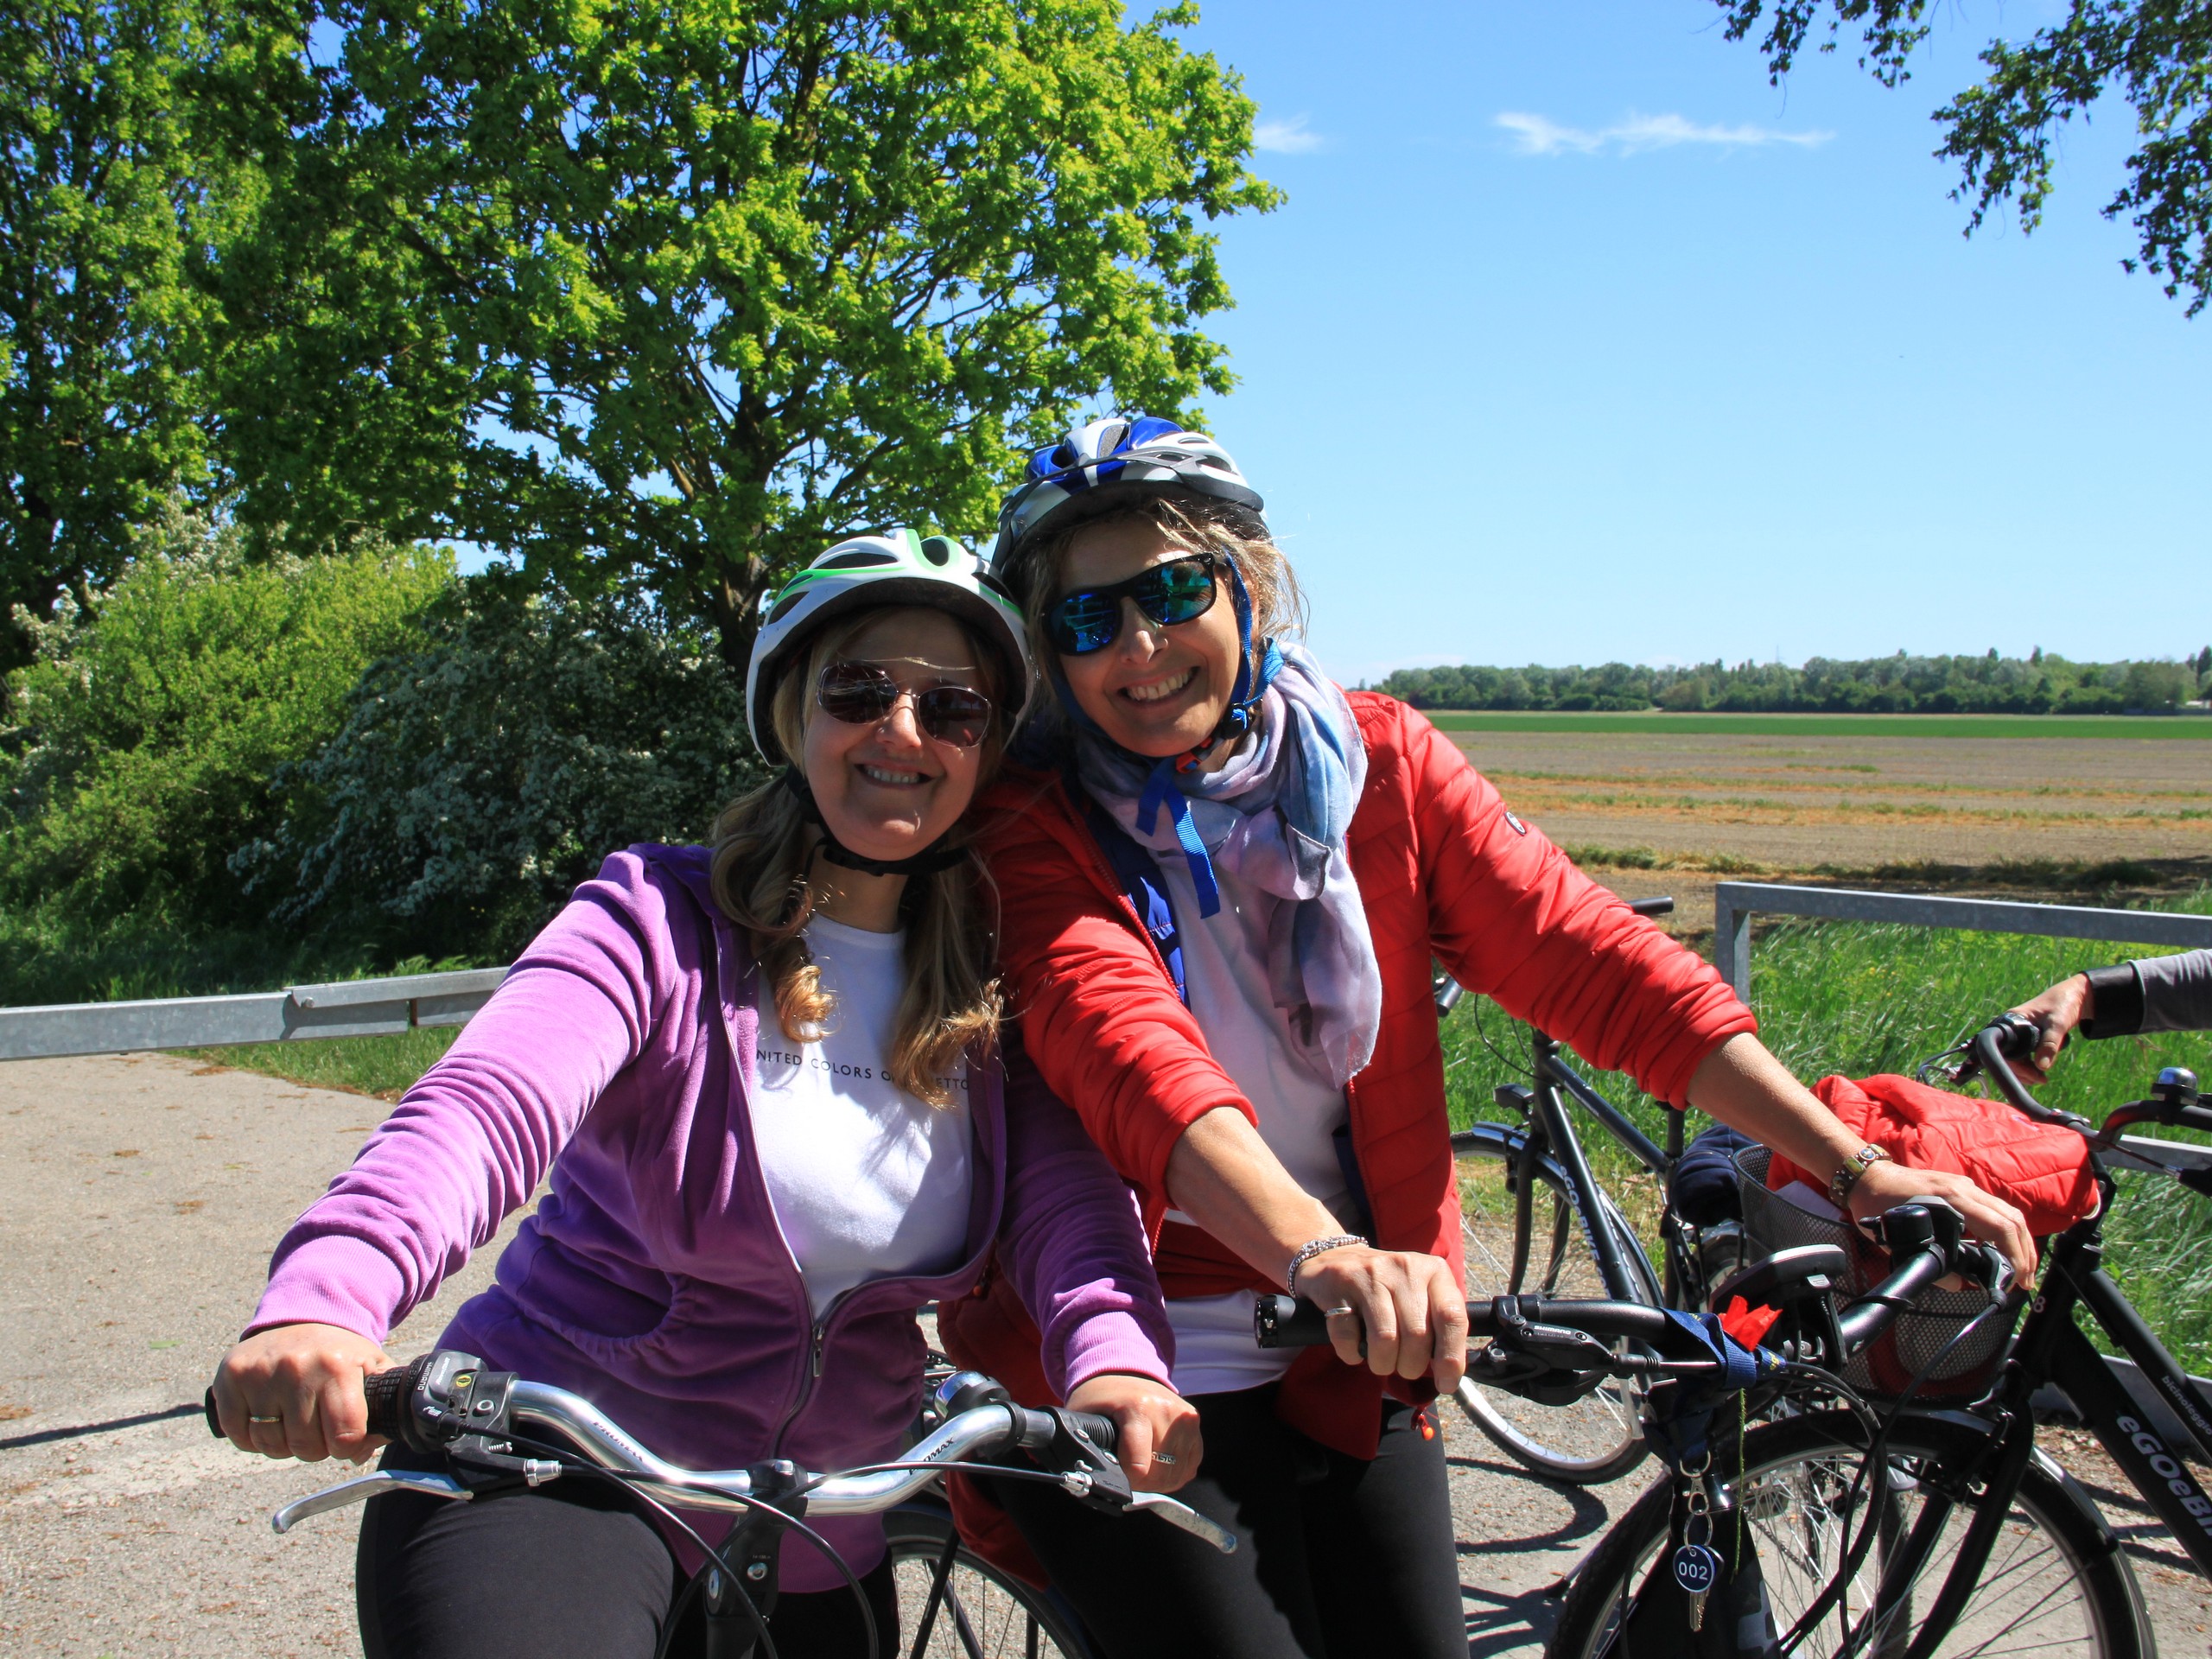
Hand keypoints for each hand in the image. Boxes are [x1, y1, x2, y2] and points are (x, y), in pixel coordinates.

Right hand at [210, 1322, 394, 1463]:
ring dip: (283, 1445)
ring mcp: (260, 1373)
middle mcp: (297, 1368)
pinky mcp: (231, 1378)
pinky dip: (252, 1439)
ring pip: (270, 1446)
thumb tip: (361, 1453)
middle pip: (306, 1447)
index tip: (345, 1437)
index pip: (344, 1436)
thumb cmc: (339, 1355)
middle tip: (318, 1426)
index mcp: (338, 1366)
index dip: (347, 1448)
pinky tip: (267, 1417)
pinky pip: (240, 1437)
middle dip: (315, 1447)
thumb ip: (381, 1410)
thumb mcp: (373, 1369)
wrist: (301, 1319)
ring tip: (293, 1420)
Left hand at [1065, 1372, 1200, 1493]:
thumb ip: (1085, 1445)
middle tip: (1127, 1475)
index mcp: (1137, 1407)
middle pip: (1160, 1473)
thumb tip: (1087, 1478)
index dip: (1125, 1479)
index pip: (1140, 1466)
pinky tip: (1158, 1466)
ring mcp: (1184, 1416)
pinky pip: (1191, 1464)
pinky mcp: (1193, 1421)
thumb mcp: (1083, 1417)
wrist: (1122, 1369)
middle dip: (1142, 1483)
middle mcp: (1166, 1410)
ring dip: (1159, 1481)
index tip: (1115, 1473)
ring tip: (1141, 1471)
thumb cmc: (1100, 1397)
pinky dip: (1175, 1473)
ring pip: (1178, 1473)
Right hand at [1294, 1245, 1468, 1390]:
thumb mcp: (1422, 1297)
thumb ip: (1439, 1328)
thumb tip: (1449, 1376)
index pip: (1452, 1317)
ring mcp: (1371, 1274)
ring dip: (1382, 1363)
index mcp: (1434, 1272)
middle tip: (1403, 1367)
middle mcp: (1405, 1268)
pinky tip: (1354, 1346)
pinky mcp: (1340, 1284)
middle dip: (1410, 1365)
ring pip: (1385, 1339)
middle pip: (1417, 1334)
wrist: (1337, 1260)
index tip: (1446, 1384)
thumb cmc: (1389, 1290)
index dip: (1451, 1357)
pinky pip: (1348, 1337)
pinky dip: (1352, 1353)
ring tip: (1380, 1360)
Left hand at [1849, 1157, 2037, 1287]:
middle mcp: (1964, 1189)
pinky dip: (2004, 1231)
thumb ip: (1930, 1264)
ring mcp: (1964, 1186)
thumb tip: (1958, 1284)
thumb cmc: (1878, 1205)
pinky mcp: (1961, 1188)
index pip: (1999, 1226)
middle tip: (2026, 1281)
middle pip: (2012, 1219)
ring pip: (2006, 1213)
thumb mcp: (1900, 1240)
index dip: (2015, 1254)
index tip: (2018, 1278)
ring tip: (2020, 1269)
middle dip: (2025, 1252)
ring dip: (2018, 1241)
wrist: (1867, 1176)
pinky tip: (2000, 1250)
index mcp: (1952, 1199)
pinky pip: (1993, 1209)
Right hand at [2007, 974, 2092, 1085]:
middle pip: (2006, 1056)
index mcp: (2012, 1020)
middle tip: (2040, 1081)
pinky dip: (2029, 1065)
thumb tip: (2042, 1067)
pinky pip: (2021, 1055)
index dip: (2015, 1065)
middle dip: (2021, 1071)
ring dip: (2025, 1071)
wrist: (2076, 995)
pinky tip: (2039, 1072)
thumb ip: (2049, 1044)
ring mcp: (2017, 1032)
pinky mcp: (2026, 1037)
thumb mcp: (2058, 1024)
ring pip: (2013, 1057)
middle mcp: (2010, 1027)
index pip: (2003, 1048)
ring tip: (2041, 1079)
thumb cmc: (2064, 1004)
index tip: (2033, 1075)